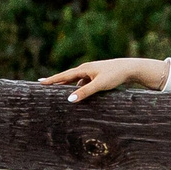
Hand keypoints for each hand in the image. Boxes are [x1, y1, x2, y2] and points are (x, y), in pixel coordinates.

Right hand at [39, 57, 169, 101]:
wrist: (130, 69)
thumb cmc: (115, 75)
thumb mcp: (99, 85)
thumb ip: (84, 92)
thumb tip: (69, 100)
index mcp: (84, 69)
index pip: (64, 75)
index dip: (52, 80)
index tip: (40, 82)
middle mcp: (86, 69)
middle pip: (68, 77)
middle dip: (56, 82)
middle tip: (44, 85)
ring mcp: (92, 73)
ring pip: (76, 81)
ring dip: (68, 87)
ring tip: (58, 93)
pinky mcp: (98, 77)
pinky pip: (84, 84)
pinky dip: (79, 89)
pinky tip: (79, 96)